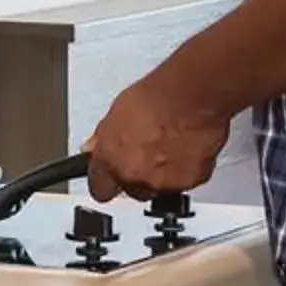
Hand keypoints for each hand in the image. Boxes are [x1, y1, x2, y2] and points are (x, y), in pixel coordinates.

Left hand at [84, 68, 230, 201]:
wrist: (191, 95)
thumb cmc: (156, 96)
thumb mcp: (116, 111)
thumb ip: (104, 138)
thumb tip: (94, 146)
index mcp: (110, 159)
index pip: (100, 187)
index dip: (106, 181)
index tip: (111, 176)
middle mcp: (134, 176)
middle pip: (133, 189)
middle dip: (138, 175)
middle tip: (148, 150)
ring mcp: (162, 182)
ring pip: (160, 187)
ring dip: (163, 172)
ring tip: (171, 144)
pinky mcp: (190, 181)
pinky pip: (186, 180)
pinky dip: (187, 168)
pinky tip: (187, 146)